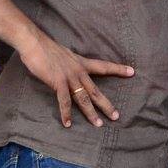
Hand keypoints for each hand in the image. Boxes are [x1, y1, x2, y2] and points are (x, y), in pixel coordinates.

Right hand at [17, 28, 134, 127]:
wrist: (35, 43)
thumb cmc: (47, 49)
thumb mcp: (65, 55)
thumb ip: (72, 65)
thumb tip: (73, 71)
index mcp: (82, 63)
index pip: (104, 66)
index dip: (118, 69)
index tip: (132, 72)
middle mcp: (79, 71)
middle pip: (96, 90)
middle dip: (107, 104)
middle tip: (116, 116)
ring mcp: (69, 77)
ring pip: (84, 98)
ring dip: (91, 113)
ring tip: (98, 124)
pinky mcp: (58, 82)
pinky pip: (64, 101)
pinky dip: (66, 113)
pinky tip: (67, 123)